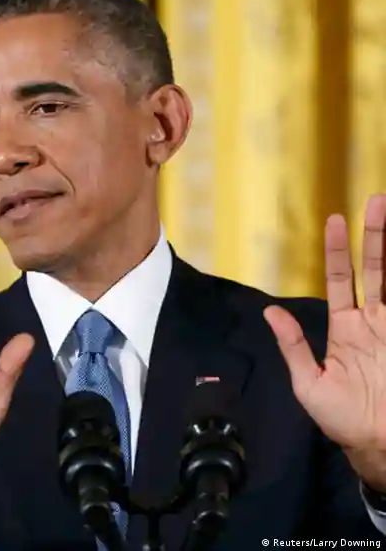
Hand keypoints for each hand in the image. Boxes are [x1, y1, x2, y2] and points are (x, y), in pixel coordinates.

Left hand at [264, 194, 385, 490]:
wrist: (377, 445)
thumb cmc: (342, 418)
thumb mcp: (309, 382)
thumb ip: (294, 346)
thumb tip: (270, 311)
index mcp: (345, 328)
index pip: (340, 280)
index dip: (338, 252)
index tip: (335, 222)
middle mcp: (373, 321)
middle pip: (375, 270)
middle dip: (375, 236)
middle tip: (375, 201)